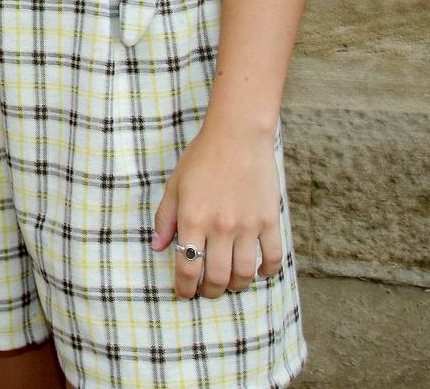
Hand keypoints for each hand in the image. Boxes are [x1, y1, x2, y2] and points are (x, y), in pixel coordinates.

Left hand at [151, 119, 284, 299]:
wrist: (237, 137)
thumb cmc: (201, 159)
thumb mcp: (174, 186)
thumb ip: (165, 218)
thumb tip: (157, 247)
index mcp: (193, 219)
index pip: (188, 267)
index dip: (185, 288)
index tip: (184, 293)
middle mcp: (221, 227)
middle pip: (218, 277)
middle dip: (210, 291)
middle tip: (207, 291)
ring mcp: (248, 226)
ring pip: (244, 273)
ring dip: (235, 285)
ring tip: (229, 283)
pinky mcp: (270, 221)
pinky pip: (272, 257)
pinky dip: (266, 271)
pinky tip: (257, 272)